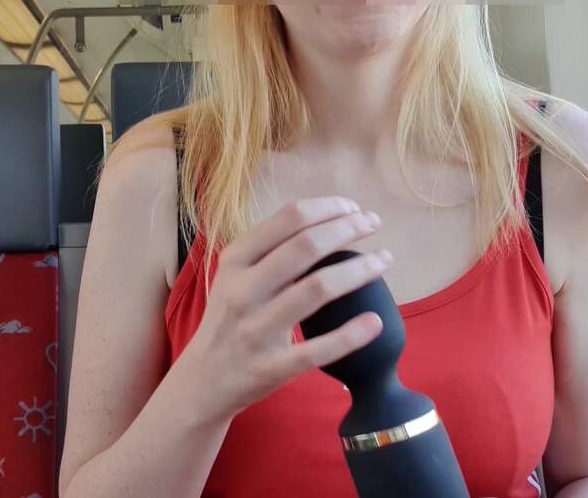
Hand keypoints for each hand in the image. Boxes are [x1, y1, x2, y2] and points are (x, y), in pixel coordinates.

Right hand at [182, 196, 391, 421]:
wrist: (202, 379)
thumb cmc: (229, 319)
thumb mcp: (235, 277)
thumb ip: (269, 251)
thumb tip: (325, 222)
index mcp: (235, 261)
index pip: (288, 218)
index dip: (328, 208)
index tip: (353, 208)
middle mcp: (243, 290)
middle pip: (306, 246)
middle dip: (348, 228)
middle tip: (374, 223)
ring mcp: (255, 329)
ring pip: (317, 289)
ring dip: (359, 270)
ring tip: (384, 260)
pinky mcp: (270, 367)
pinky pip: (316, 349)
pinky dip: (350, 335)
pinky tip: (375, 321)